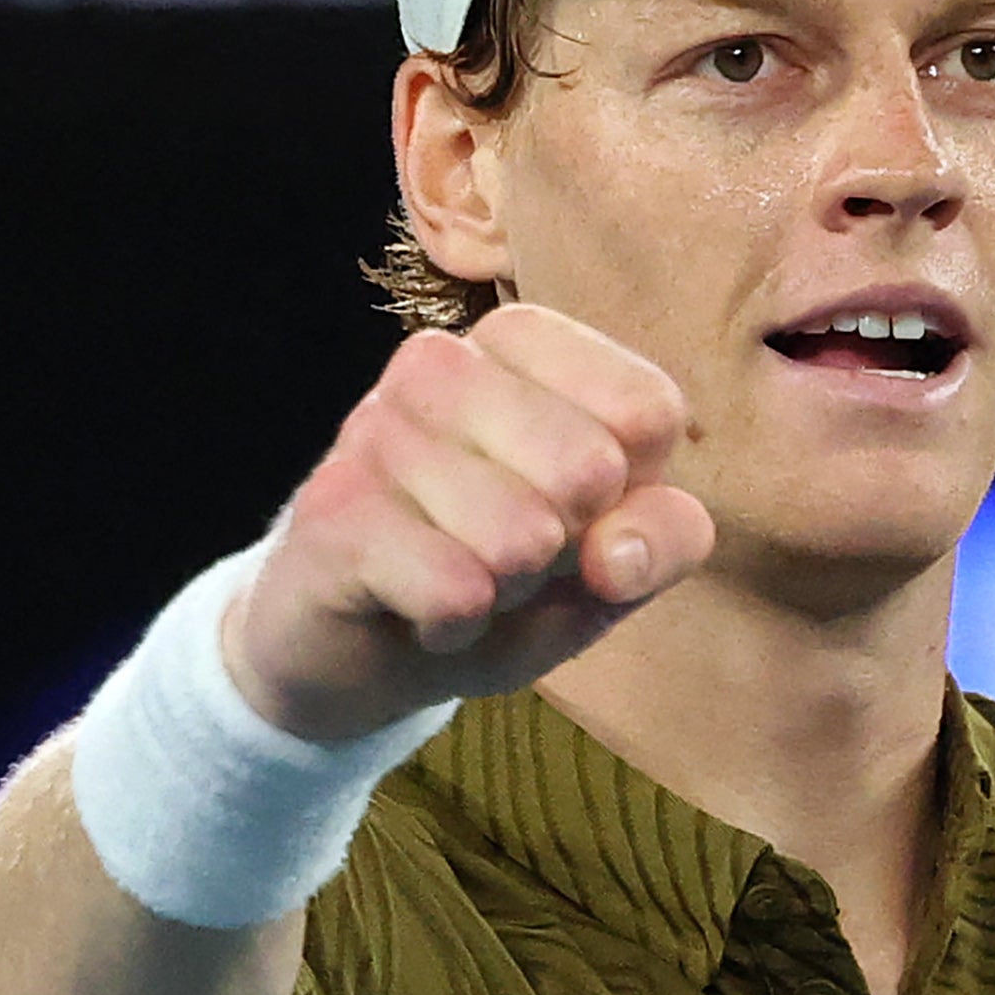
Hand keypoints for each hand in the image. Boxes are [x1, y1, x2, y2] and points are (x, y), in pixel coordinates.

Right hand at [227, 310, 716, 741]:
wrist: (362, 652)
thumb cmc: (503, 581)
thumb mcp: (610, 567)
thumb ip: (662, 541)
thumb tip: (617, 549)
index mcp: (523, 343)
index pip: (647, 410)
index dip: (633, 501)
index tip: (578, 515)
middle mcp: (444, 361)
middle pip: (590, 469)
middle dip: (567, 552)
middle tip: (511, 558)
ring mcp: (377, 426)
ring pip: (521, 538)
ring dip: (507, 594)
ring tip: (462, 578)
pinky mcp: (332, 507)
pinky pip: (455, 588)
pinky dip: (457, 626)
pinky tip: (422, 611)